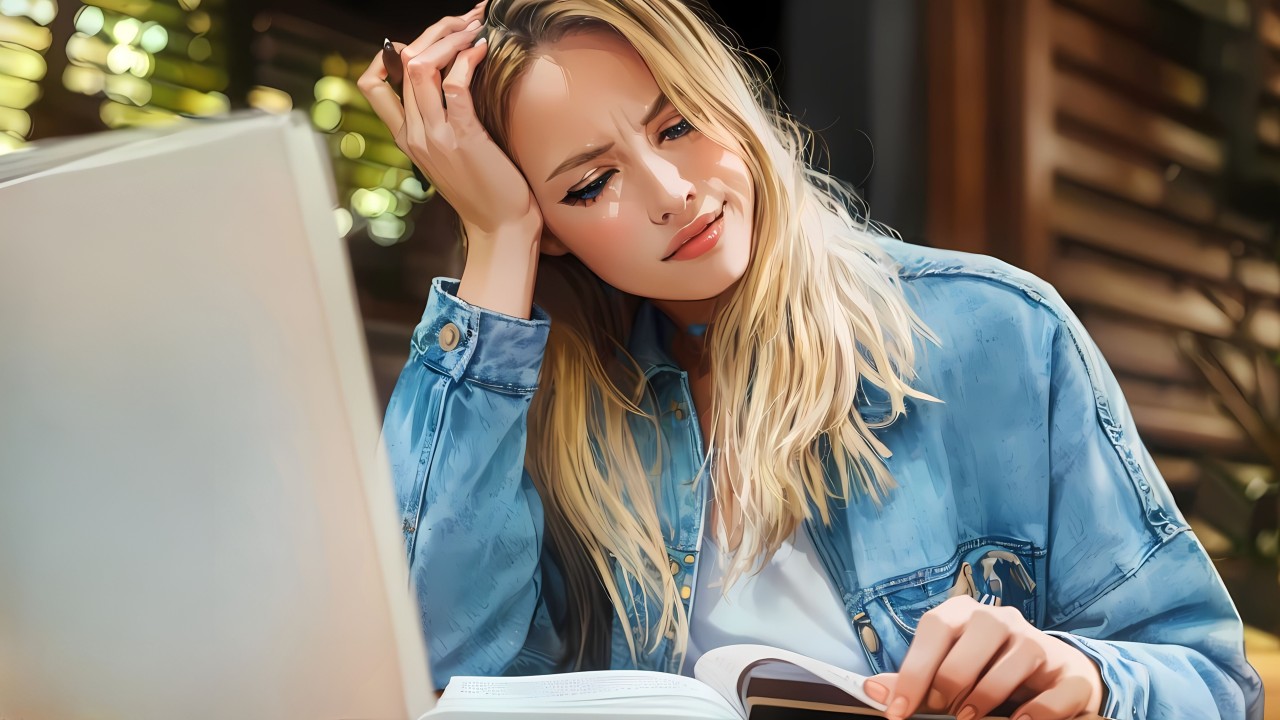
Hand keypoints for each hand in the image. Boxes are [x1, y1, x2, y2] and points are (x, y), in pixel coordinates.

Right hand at [357, 2, 541, 236]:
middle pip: (401, 63)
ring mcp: (435, 135)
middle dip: (433, 31)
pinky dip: (467, 58)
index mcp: (406, 137)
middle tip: (462, 18)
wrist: (500, 228)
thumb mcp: (449, 154)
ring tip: (474, 27)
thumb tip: (448, 84)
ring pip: (421, 66)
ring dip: (450, 37)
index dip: (389, 54)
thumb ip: (439, 123)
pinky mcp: (462, 136)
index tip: (423, 41)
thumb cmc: (485, 190)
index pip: (373, 83)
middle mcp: (414, 134)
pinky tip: (482, 49)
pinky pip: (454, 84)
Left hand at [863, 596, 1105, 719]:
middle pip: (968, 647)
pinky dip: (1032, 715)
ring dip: (984, 698)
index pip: (934, 630)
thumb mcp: (948, 669)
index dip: (912, 672)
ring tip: (970, 717)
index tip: (898, 711)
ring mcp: (1037, 641)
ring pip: (1010, 665)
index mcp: (963, 612)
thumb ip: (913, 679)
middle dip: (948, 686)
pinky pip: (1050, 695)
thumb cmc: (988, 669)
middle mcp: (1000, 618)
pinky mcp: (1069, 671)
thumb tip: (872, 690)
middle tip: (943, 711)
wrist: (1055, 673)